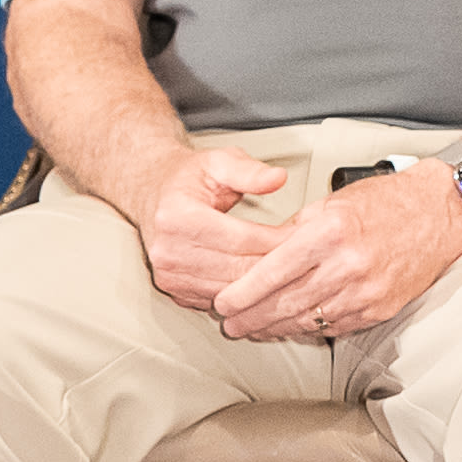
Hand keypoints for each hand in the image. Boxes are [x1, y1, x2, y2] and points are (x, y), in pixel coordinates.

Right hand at [141, 146, 302, 315]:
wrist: (153, 194)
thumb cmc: (188, 179)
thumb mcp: (218, 161)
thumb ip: (249, 170)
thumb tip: (277, 178)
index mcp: (177, 217)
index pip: (241, 239)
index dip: (278, 240)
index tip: (306, 238)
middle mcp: (168, 251)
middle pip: (237, 271)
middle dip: (277, 266)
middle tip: (308, 259)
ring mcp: (170, 276)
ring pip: (231, 292)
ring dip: (264, 286)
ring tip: (292, 272)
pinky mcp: (176, 292)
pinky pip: (220, 301)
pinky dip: (246, 295)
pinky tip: (266, 285)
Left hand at [210, 158, 461, 346]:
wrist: (441, 212)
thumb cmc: (388, 202)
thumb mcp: (332, 203)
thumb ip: (296, 231)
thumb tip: (264, 256)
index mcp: (331, 232)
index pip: (273, 271)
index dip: (243, 292)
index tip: (222, 303)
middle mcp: (348, 265)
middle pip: (285, 302)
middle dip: (251, 318)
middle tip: (230, 324)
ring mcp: (366, 291)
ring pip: (308, 320)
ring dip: (275, 328)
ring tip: (254, 329)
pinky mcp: (381, 308)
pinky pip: (335, 326)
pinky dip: (309, 329)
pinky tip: (292, 327)